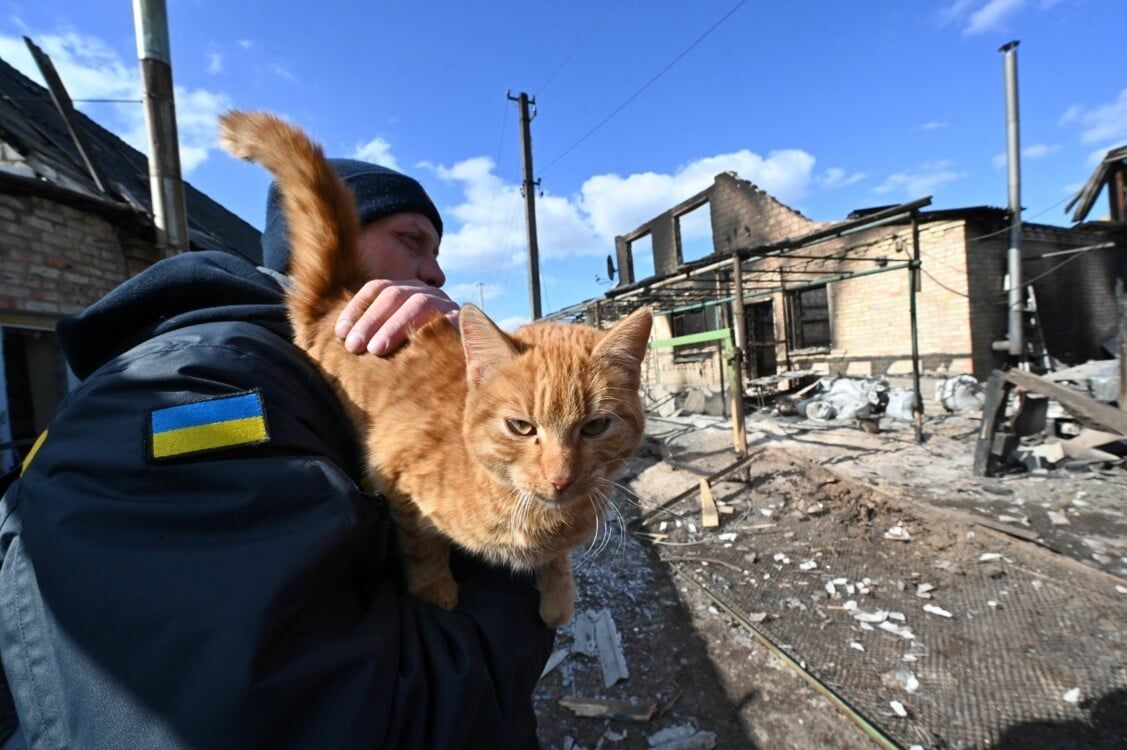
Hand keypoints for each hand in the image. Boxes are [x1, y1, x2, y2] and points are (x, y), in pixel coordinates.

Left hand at [335, 279, 458, 355]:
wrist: (465, 376)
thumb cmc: (420, 365)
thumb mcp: (393, 347)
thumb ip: (373, 338)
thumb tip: (341, 340)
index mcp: (406, 294)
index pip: (378, 288)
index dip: (356, 308)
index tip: (340, 333)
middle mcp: (427, 293)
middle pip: (393, 293)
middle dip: (369, 320)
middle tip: (353, 346)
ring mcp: (447, 304)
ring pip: (417, 303)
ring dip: (392, 326)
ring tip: (375, 350)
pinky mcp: (464, 320)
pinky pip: (443, 320)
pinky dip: (424, 332)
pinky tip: (409, 352)